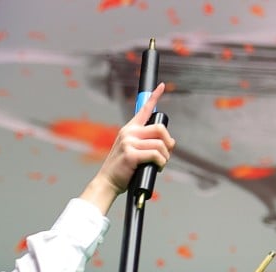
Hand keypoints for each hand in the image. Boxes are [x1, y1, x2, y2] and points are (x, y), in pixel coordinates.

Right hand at [94, 82, 175, 197]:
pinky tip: (157, 167)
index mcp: (128, 129)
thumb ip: (144, 143)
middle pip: (160, 129)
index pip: (143, 109)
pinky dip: (161, 163)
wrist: (107, 182)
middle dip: (168, 142)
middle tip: (167, 152)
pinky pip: (156, 155)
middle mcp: (128, 133)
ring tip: (160, 164)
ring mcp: (128, 143)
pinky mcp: (131, 155)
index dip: (154, 97)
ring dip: (165, 156)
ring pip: (160, 144)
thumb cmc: (121, 169)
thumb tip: (168, 142)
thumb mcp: (130, 150)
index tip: (161, 86)